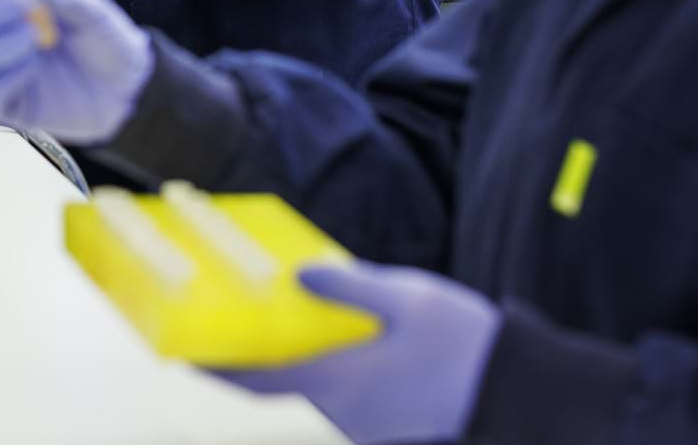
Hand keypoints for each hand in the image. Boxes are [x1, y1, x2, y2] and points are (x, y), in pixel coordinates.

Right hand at [0, 0, 151, 144]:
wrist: (131, 88)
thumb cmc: (109, 47)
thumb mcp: (95, 15)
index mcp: (22, 8)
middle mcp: (7, 38)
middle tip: (21, 7)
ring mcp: (8, 72)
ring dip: (0, 43)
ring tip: (34, 36)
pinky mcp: (14, 104)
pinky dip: (8, 76)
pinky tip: (33, 66)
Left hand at [216, 262, 501, 444]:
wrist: (514, 388)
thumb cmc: (462, 341)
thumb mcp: (406, 297)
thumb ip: (349, 286)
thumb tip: (299, 274)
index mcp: (341, 381)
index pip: (259, 382)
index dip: (217, 370)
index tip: (183, 354)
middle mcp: (344, 411)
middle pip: (281, 387)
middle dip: (252, 362)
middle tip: (229, 330)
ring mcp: (364, 423)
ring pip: (311, 390)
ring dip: (293, 364)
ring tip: (286, 325)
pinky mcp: (382, 424)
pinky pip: (338, 396)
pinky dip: (323, 372)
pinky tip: (336, 342)